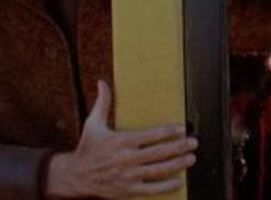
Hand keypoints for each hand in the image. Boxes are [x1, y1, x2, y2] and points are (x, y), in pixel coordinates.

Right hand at [44, 81, 197, 198]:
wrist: (76, 176)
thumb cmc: (88, 148)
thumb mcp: (93, 124)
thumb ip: (102, 103)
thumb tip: (102, 82)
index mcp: (120, 141)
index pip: (148, 136)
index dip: (166, 132)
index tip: (181, 128)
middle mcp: (126, 159)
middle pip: (158, 153)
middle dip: (178, 147)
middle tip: (193, 142)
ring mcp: (128, 176)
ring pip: (157, 171)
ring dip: (177, 164)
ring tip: (191, 158)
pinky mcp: (128, 190)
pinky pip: (151, 189)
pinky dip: (166, 186)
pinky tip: (179, 180)